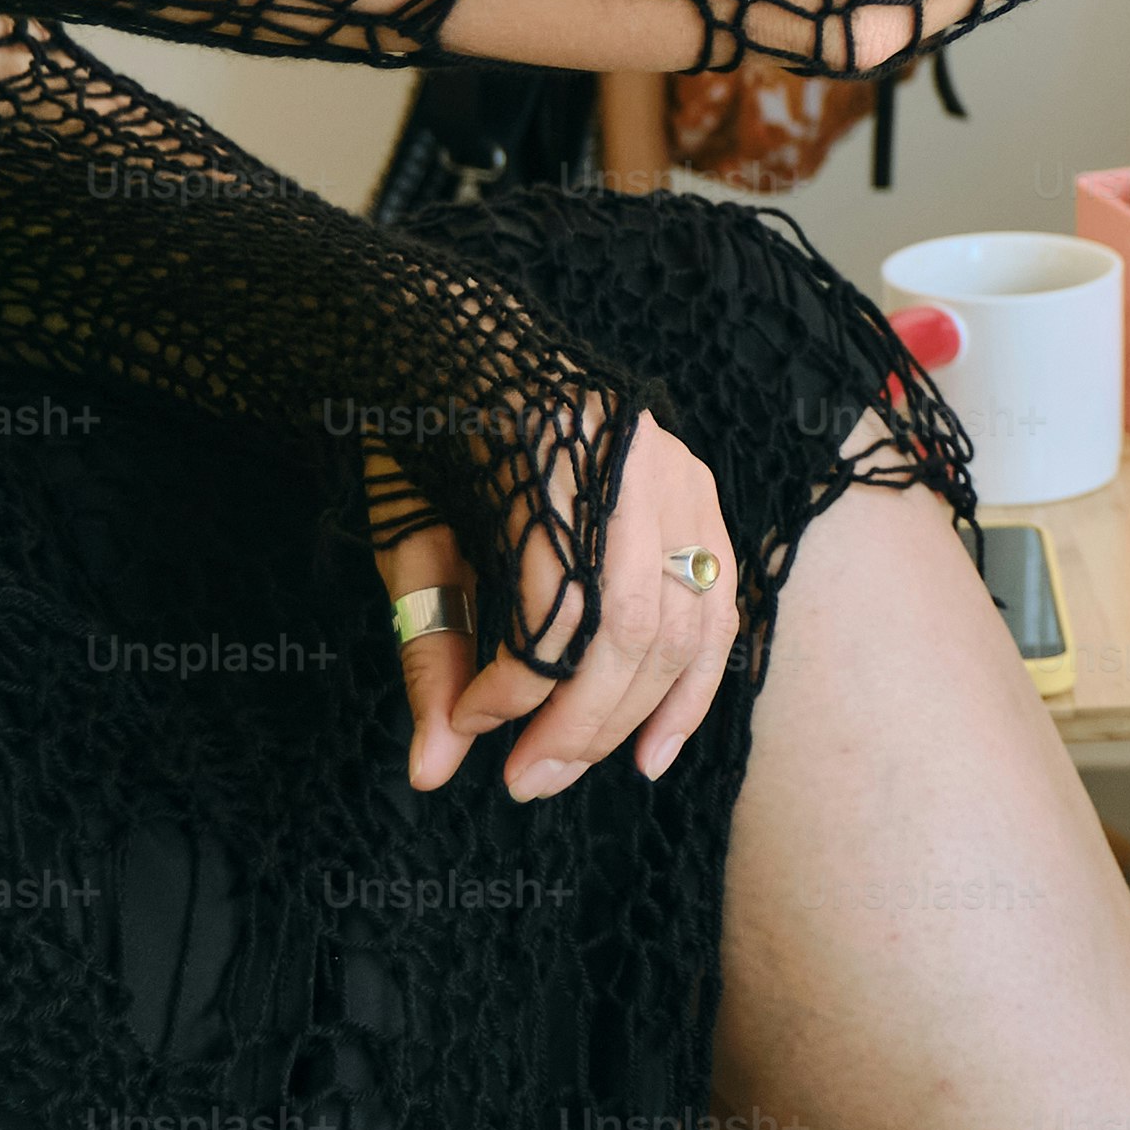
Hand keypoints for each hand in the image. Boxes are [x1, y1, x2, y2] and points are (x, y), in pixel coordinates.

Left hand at [363, 412, 745, 802]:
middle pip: (635, 629)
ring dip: (632, 719)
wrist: (470, 347)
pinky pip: (719, 608)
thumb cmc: (428, 443)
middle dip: (582, 724)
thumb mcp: (410, 540)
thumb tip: (435, 769)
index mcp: (552, 459)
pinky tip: (653, 751)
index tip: (467, 722)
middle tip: (525, 781)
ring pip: (685, 627)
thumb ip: (430, 649)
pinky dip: (692, 689)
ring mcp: (681, 474)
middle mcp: (635, 464)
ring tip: (568, 770)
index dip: (516, 687)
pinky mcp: (700, 493)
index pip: (560, 608)